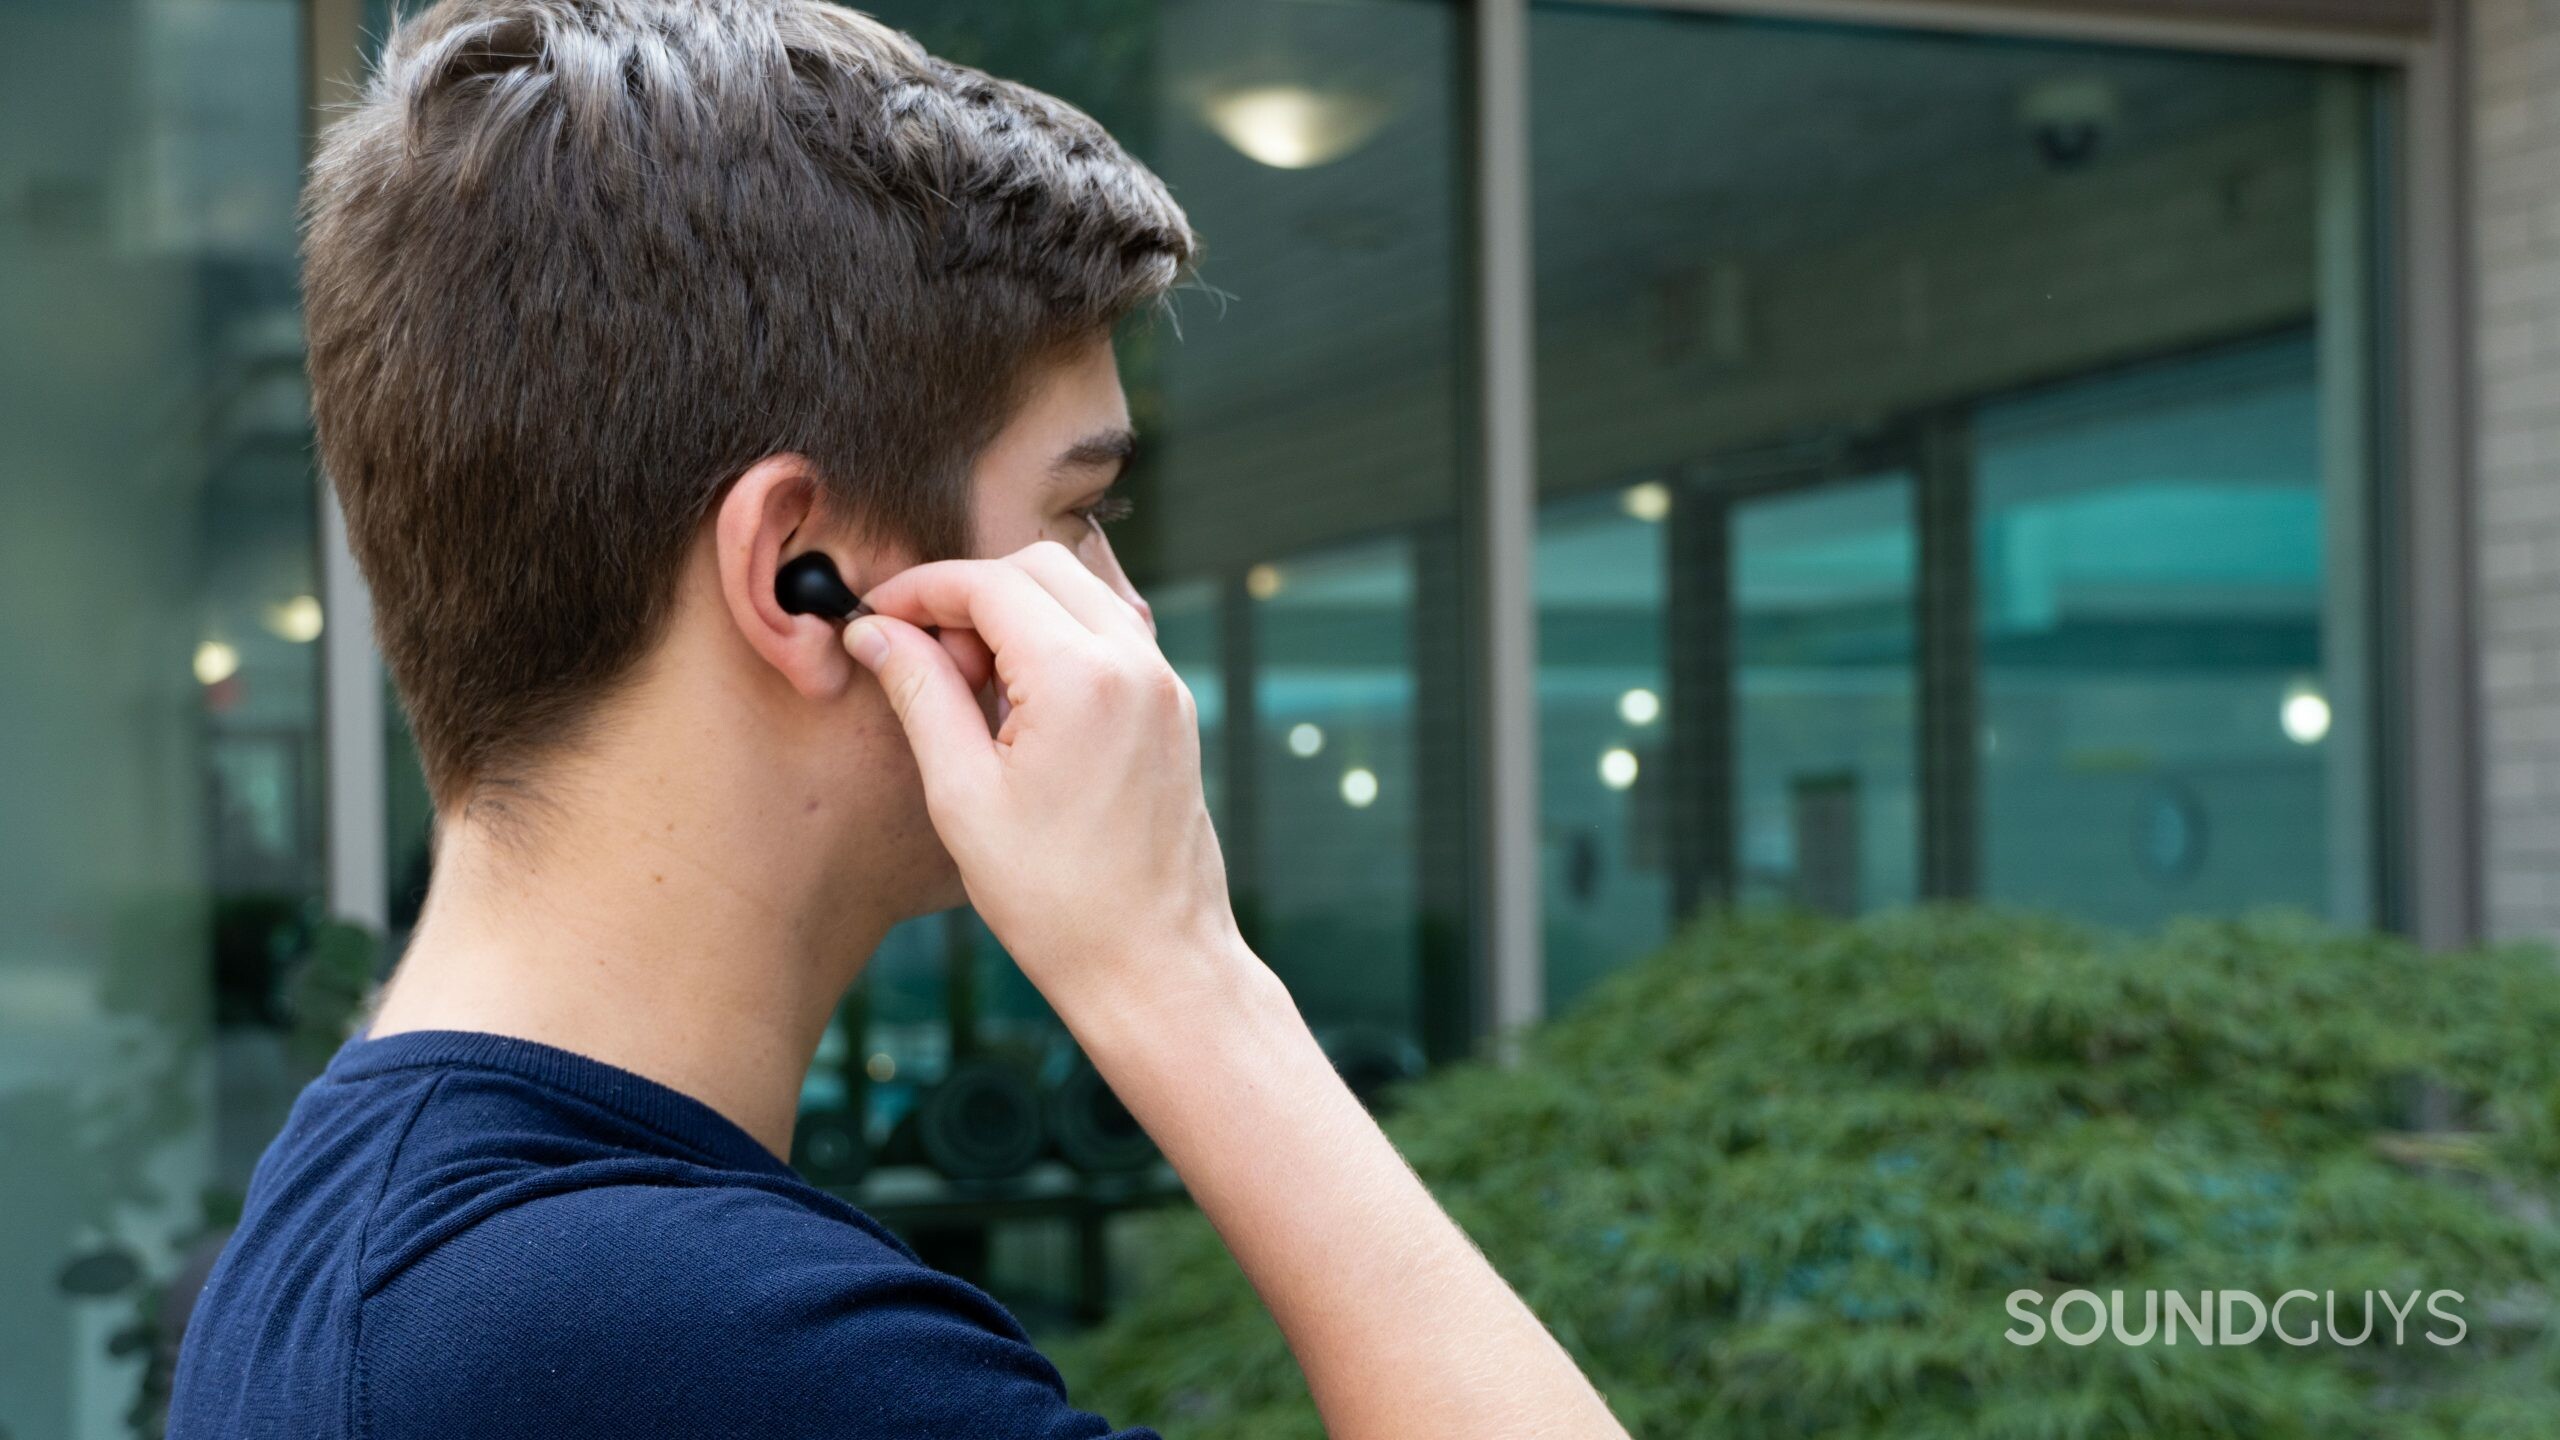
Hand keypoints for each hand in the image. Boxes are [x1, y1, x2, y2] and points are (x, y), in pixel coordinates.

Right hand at [843, 542, 1250, 1025]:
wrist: (1154, 962)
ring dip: (1015, 613)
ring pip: (1080, 593)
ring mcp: (1163, 685)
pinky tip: (1016, 705)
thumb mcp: (962, 795)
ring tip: (964, 685)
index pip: (988, 583)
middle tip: (920, 654)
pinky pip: (1109, 636)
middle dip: (969, 593)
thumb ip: (920, 695)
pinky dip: (1057, 640)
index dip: (919, 590)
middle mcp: (1135, 664)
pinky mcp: (1173, 710)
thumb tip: (875, 633)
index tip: (873, 617)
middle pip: (1039, 569)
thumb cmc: (1054, 898)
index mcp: (1081, 677)